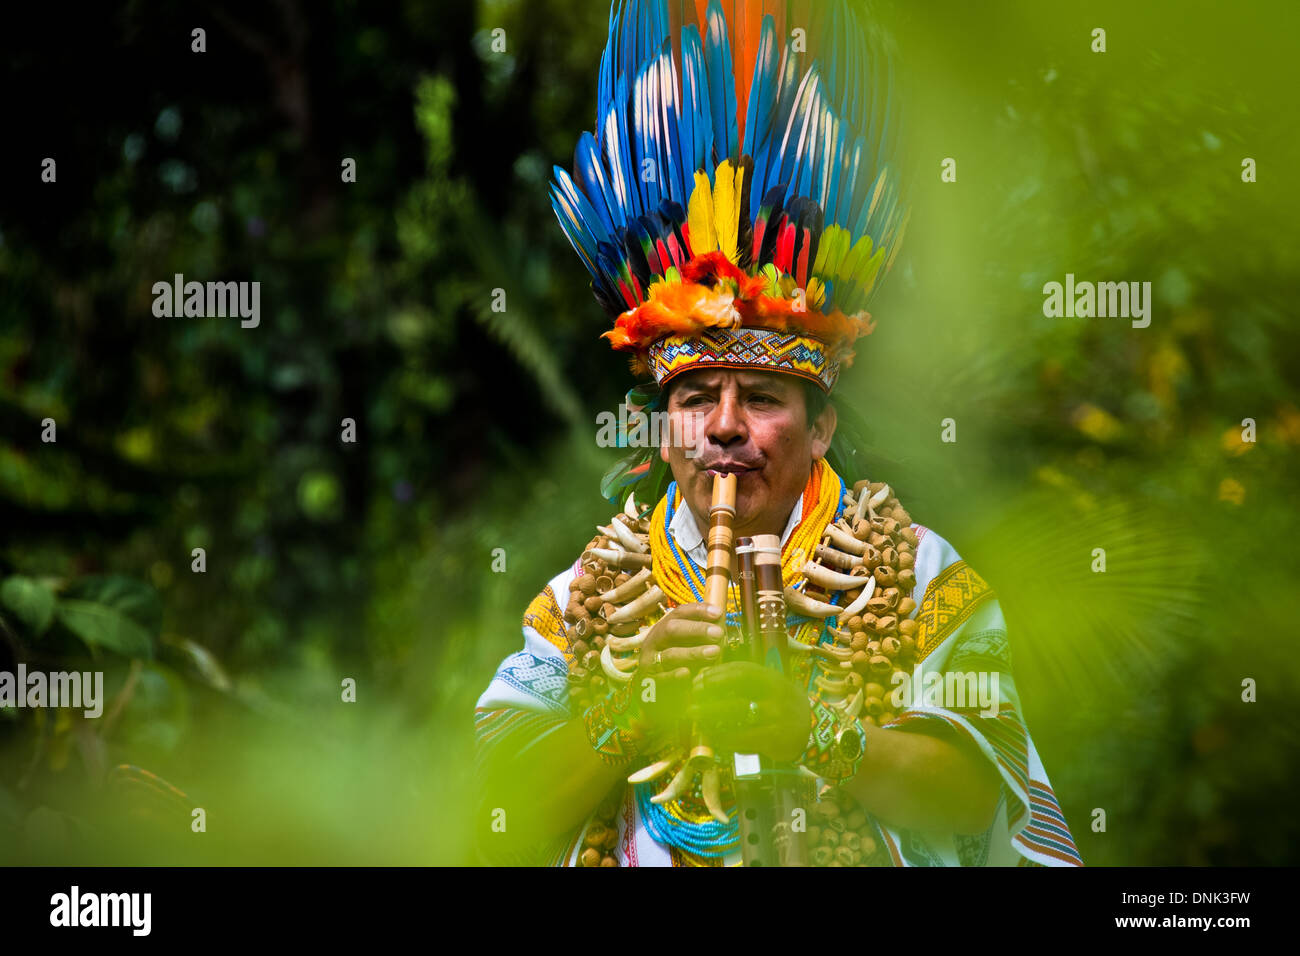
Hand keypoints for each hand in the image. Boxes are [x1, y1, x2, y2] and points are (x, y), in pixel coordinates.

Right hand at [636, 603, 723, 682]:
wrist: (654, 693)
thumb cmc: (676, 664)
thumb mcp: (685, 645)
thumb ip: (699, 636)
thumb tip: (721, 624)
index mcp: (663, 629)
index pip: (679, 614)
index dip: (698, 610)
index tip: (718, 613)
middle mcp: (654, 642)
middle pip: (671, 629)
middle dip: (696, 629)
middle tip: (718, 633)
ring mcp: (650, 662)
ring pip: (670, 654)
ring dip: (693, 652)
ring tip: (714, 652)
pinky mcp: (650, 682)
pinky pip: (662, 678)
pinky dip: (674, 675)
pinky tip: (687, 673)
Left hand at [687, 662, 810, 762]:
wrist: (813, 729)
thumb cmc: (781, 705)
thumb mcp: (770, 687)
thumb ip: (745, 684)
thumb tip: (705, 680)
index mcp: (773, 679)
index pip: (743, 671)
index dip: (718, 674)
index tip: (698, 678)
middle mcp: (777, 694)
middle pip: (739, 690)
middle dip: (711, 693)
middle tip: (691, 697)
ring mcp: (778, 717)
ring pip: (741, 714)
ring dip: (714, 715)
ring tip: (695, 718)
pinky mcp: (777, 738)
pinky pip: (746, 738)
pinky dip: (726, 738)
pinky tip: (712, 737)